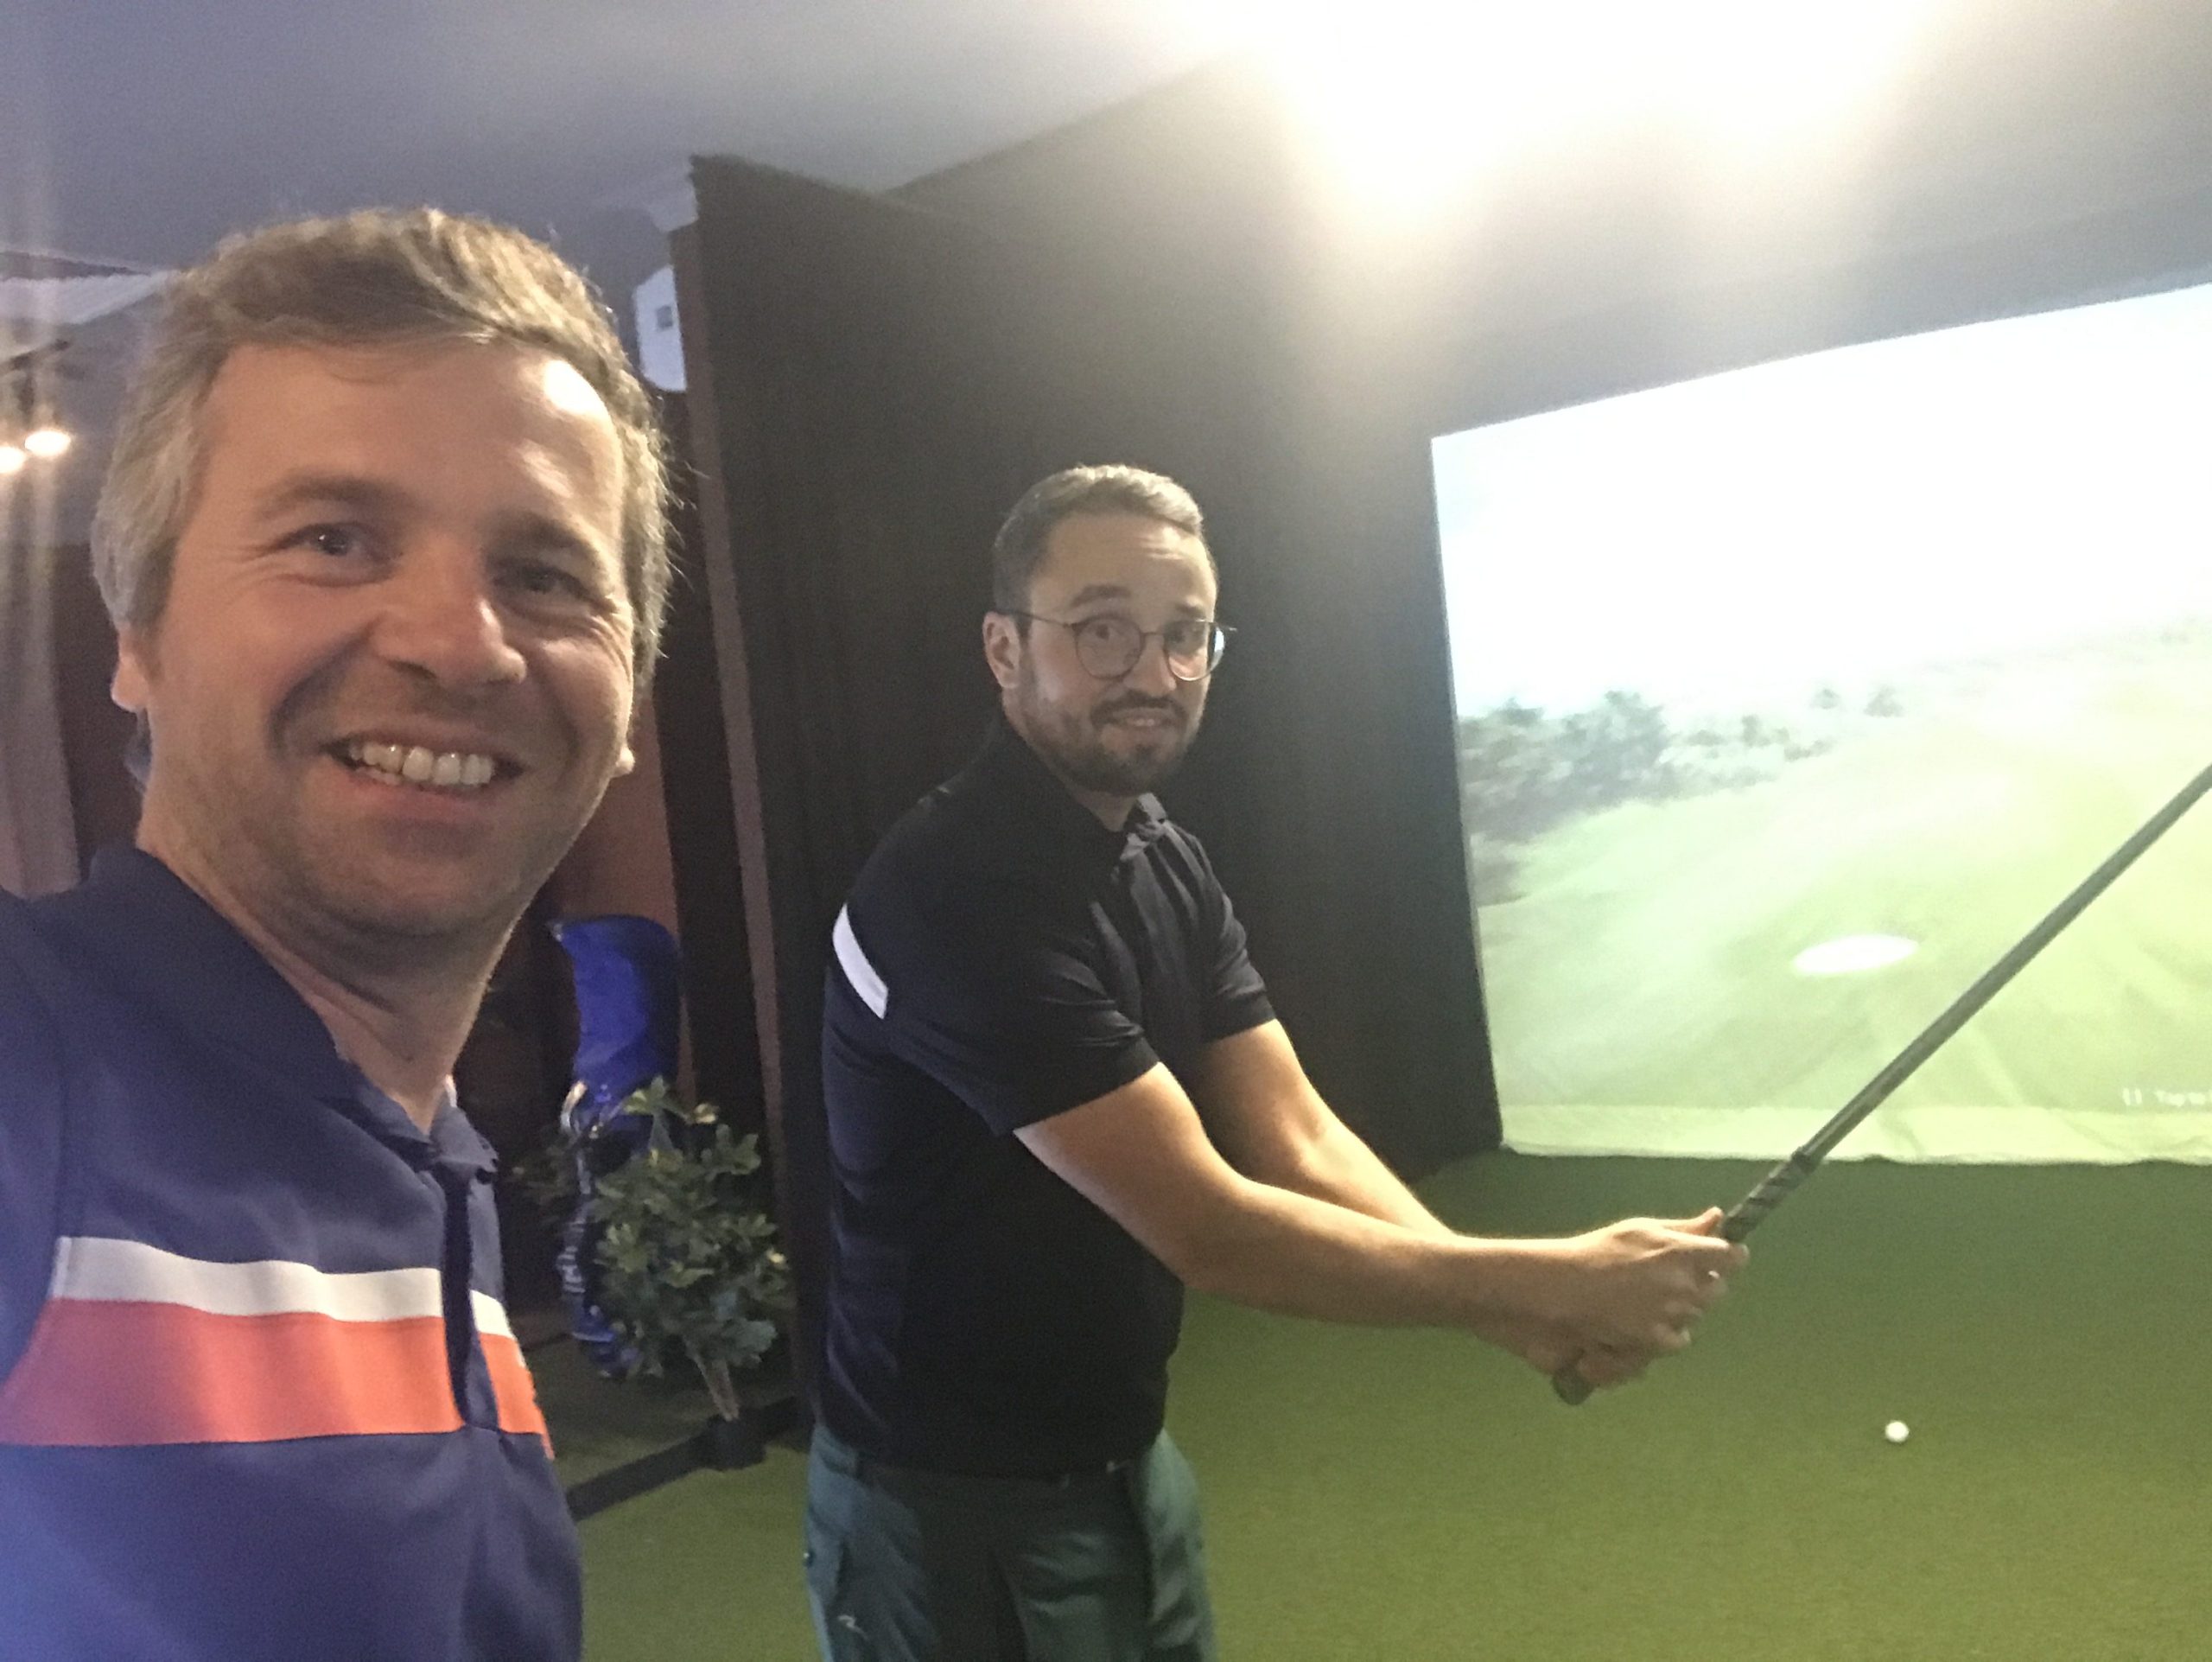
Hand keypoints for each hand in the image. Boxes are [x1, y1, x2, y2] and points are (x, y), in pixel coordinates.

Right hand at [1485, 1207, 1745, 1383]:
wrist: (1560, 1288)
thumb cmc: (1597, 1251)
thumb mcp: (1640, 1229)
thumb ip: (1684, 1227)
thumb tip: (1719, 1217)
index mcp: (1679, 1250)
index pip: (1730, 1256)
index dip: (1730, 1256)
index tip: (1723, 1256)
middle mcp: (1682, 1283)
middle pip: (1718, 1289)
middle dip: (1701, 1283)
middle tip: (1669, 1278)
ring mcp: (1671, 1314)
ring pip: (1696, 1315)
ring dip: (1679, 1309)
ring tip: (1644, 1299)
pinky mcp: (1656, 1340)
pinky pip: (1679, 1339)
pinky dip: (1665, 1334)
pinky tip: (1641, 1321)